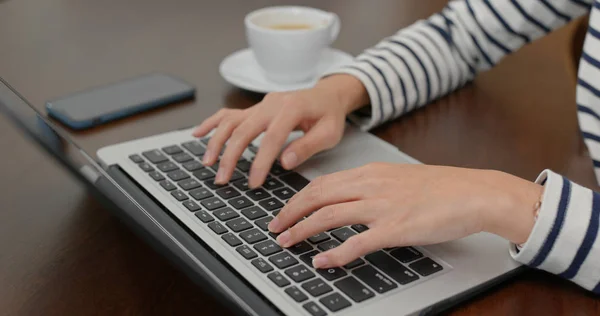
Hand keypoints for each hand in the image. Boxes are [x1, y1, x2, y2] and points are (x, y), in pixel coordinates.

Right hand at [192, 74, 367, 187]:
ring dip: (216, 142)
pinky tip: (198, 133)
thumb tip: (284, 162)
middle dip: (230, 156)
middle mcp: (272, 104)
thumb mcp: (330, 133)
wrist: (328, 95)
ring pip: (232, 121)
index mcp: (292, 108)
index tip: (253, 182)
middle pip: (244, 129)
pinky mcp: (255, 108)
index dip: (260, 161)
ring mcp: (261, 105)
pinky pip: (230, 114)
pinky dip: (213, 123)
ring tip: (208, 163)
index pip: (272, 138)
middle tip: (222, 179)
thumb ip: (308, 146)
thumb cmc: (330, 115)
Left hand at [268, 163, 542, 268]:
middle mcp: (371, 185)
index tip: (285, 210)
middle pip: (317, 196)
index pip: (322, 183)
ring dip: (303, 230)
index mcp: (371, 173)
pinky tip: (323, 262)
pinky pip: (357, 242)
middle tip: (275, 227)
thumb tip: (349, 199)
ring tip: (287, 242)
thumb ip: (372, 186)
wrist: (474, 193)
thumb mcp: (399, 178)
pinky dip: (335, 254)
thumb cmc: (442, 188)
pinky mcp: (396, 228)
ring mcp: (382, 206)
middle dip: (290, 213)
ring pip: (329, 215)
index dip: (298, 198)